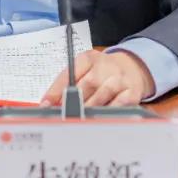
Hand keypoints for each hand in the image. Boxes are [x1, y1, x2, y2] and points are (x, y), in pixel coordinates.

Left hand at [40, 50, 154, 107]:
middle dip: (72, 102)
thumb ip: (67, 83)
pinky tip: (98, 118)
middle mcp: (106, 66)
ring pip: (101, 96)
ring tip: (77, 119)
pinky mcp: (131, 93)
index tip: (46, 104)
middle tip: (61, 114)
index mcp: (89, 58)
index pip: (71, 71)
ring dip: (87, 109)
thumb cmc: (101, 72)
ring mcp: (120, 79)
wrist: (131, 68)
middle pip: (87, 84)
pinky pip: (117, 106)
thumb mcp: (84, 69)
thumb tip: (48, 103)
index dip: (57, 89)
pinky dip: (106, 113)